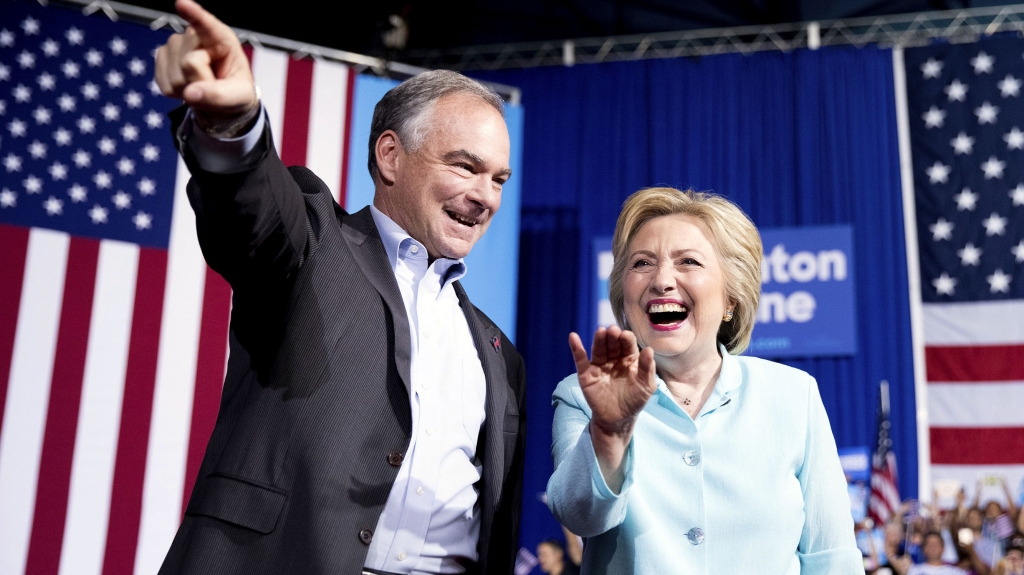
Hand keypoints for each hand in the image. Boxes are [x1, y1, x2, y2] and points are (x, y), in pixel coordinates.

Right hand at [154, 0, 255, 121]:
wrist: (221, 100)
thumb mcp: (239, 95)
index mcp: (221, 39)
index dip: (194, 14)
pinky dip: (177, 93)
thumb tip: (190, 94)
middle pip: (189, 62)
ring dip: (189, 88)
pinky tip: (188, 86)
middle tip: (213, 85)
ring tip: (202, 86)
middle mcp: (195, 37)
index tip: (182, 3)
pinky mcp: (162, 59)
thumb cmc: (234, 91)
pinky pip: (164, 84)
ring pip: (175, 75)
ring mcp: (175, 46)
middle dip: (201, 81)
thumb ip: (219, 95)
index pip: (207, 24)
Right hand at [568, 326, 656, 435]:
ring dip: (599, 340)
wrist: (618, 420)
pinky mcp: (586, 374)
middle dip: (613, 337)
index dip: (626, 339)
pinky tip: (573, 337)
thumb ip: (647, 368)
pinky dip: (576, 348)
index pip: (627, 344)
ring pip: (598, 349)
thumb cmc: (634, 400)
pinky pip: (580, 360)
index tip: (625, 336)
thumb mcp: (646, 386)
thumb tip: (649, 349)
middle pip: (612, 344)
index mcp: (629, 358)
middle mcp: (613, 358)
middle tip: (613, 331)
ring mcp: (599, 365)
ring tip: (601, 331)